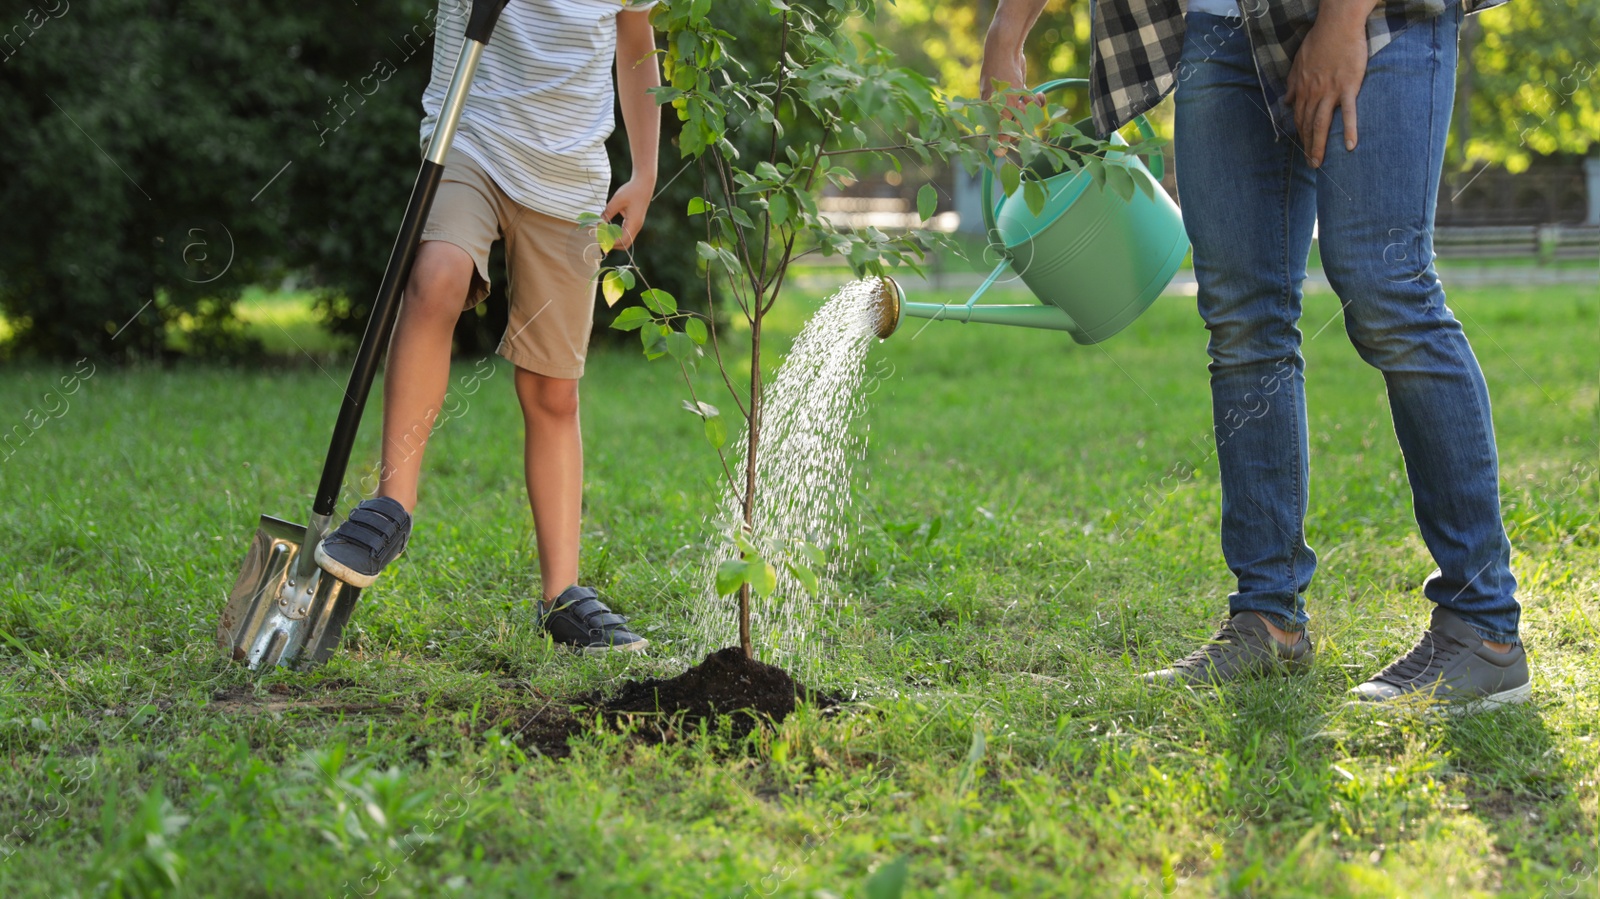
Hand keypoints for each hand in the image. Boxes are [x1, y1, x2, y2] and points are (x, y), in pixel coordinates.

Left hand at [599, 177, 652, 250]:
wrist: (644, 184)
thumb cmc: (631, 191)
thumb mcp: (617, 200)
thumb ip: (608, 212)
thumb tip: (598, 223)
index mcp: (634, 223)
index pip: (623, 241)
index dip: (611, 243)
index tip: (600, 239)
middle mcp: (636, 227)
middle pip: (625, 244)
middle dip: (613, 244)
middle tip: (600, 239)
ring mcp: (636, 225)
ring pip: (626, 239)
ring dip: (614, 239)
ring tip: (603, 233)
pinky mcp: (635, 222)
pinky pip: (626, 233)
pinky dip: (617, 233)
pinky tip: (609, 228)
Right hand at [978, 44, 1042, 158]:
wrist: (1006, 48)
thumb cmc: (1001, 76)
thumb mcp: (1005, 104)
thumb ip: (1004, 128)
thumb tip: (999, 154)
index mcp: (989, 115)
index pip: (1001, 136)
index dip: (1013, 136)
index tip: (1022, 133)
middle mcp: (997, 109)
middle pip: (1015, 126)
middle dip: (1024, 119)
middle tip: (1023, 106)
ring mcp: (1008, 100)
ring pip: (1025, 114)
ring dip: (1032, 107)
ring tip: (1031, 96)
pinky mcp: (1019, 92)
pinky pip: (1029, 103)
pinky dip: (1036, 99)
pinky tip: (1039, 94)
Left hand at [1284, 0, 1376, 166]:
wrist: (1337, 26)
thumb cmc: (1319, 41)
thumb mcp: (1298, 63)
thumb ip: (1292, 84)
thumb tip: (1285, 101)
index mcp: (1302, 88)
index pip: (1299, 117)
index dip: (1300, 134)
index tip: (1302, 147)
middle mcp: (1313, 94)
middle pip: (1308, 125)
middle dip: (1307, 146)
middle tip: (1310, 165)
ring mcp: (1330, 92)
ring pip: (1322, 124)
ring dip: (1319, 145)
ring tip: (1319, 162)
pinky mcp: (1348, 87)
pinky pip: (1348, 113)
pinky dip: (1349, 130)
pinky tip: (1350, 146)